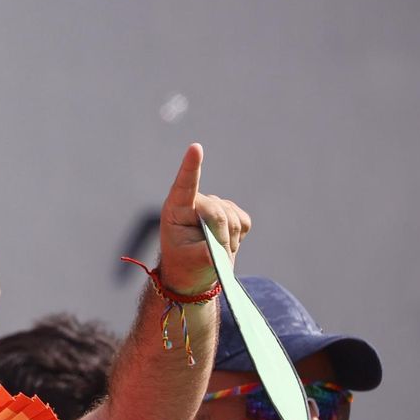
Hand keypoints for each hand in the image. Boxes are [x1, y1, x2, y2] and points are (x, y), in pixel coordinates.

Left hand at [157, 143, 251, 294]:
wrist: (195, 272)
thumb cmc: (186, 264)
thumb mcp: (193, 261)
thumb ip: (207, 252)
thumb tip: (220, 246)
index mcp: (175, 210)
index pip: (185, 185)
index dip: (191, 167)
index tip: (195, 148)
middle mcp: (194, 202)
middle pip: (218, 213)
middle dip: (220, 236)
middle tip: (211, 253)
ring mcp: (214, 204)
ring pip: (233, 218)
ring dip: (229, 239)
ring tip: (215, 248)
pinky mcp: (231, 211)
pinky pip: (244, 221)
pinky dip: (239, 236)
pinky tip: (226, 241)